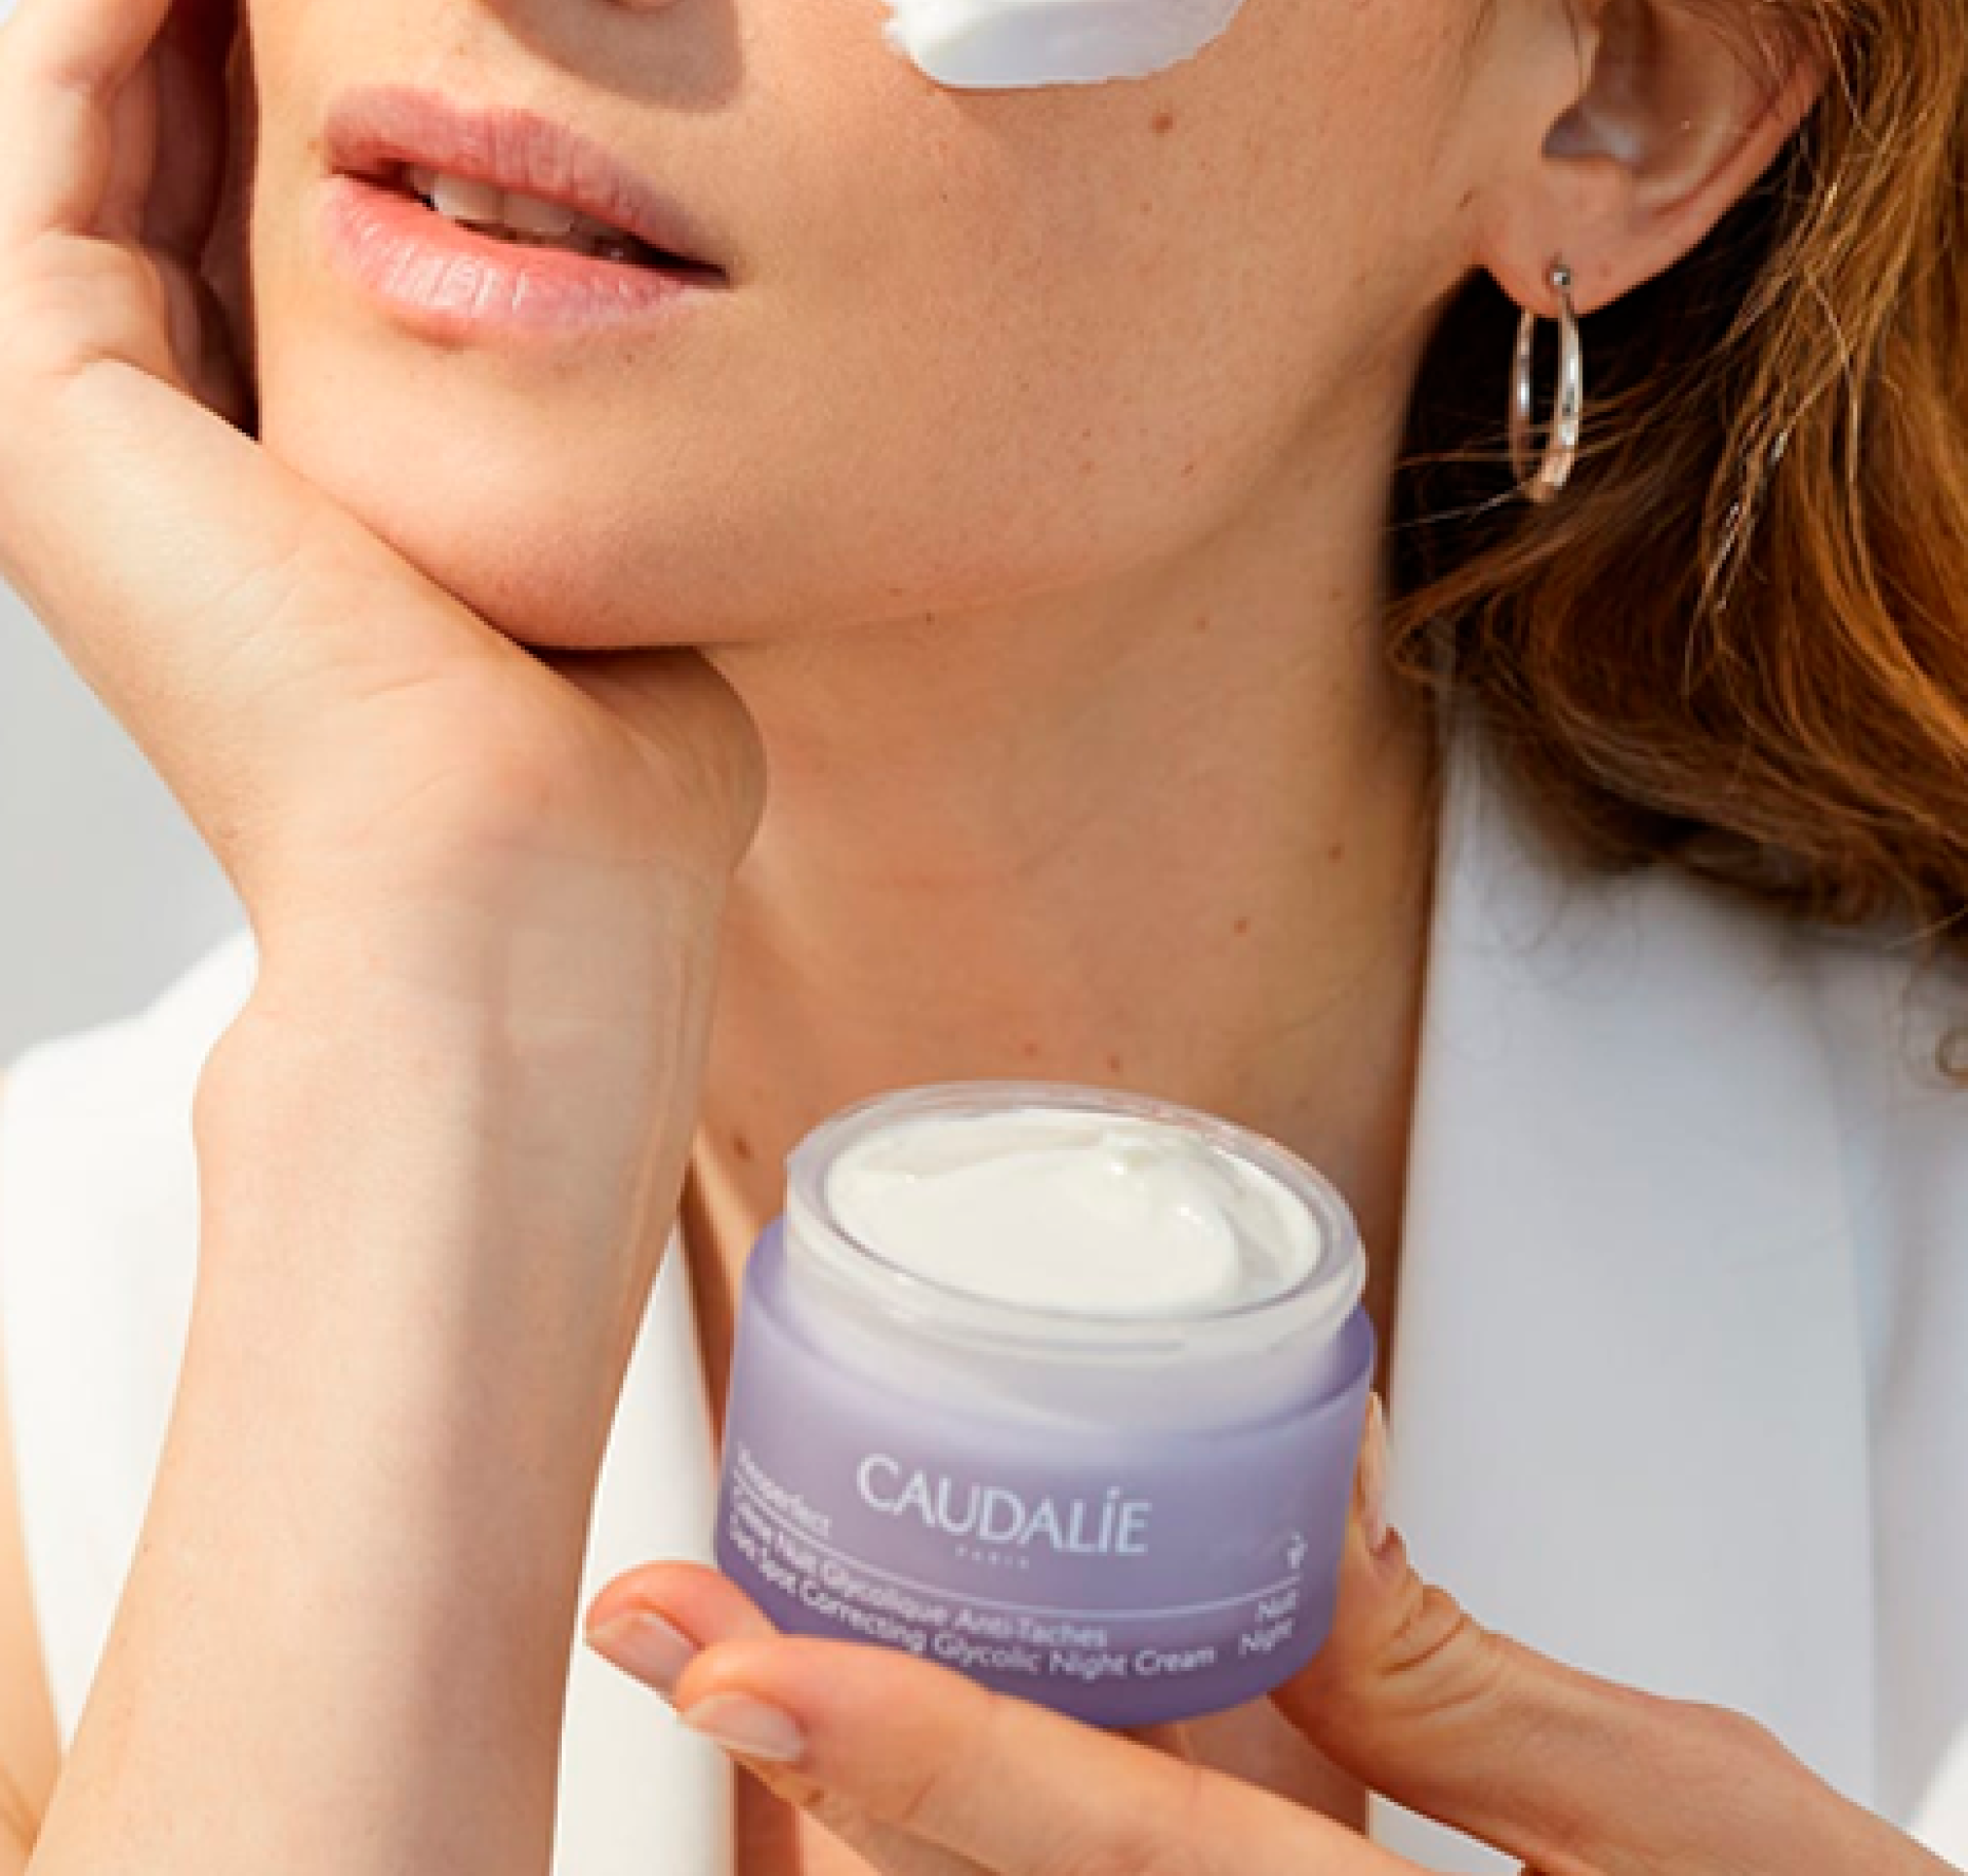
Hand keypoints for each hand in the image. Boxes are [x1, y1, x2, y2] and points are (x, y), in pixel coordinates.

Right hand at [0, 0, 766, 1053]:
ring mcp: (75, 393)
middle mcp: (153, 391)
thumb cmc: (613, 720)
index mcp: (275, 410)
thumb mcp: (593, 461)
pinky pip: (77, 111)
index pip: (264, 119)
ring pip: (101, 51)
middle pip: (169, 57)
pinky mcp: (44, 389)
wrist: (538, 876)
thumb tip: (659, 228)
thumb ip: (569, 338)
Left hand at [584, 1399, 1954, 1874]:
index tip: (730, 1658)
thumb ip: (1468, 1678)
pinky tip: (969, 1708)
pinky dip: (1020, 1814)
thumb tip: (1308, 1488)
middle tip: (680, 1618)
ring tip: (771, 1641)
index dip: (894, 1741)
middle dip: (824, 1769)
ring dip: (890, 1793)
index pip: (1090, 1836)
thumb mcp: (1683, 1823)